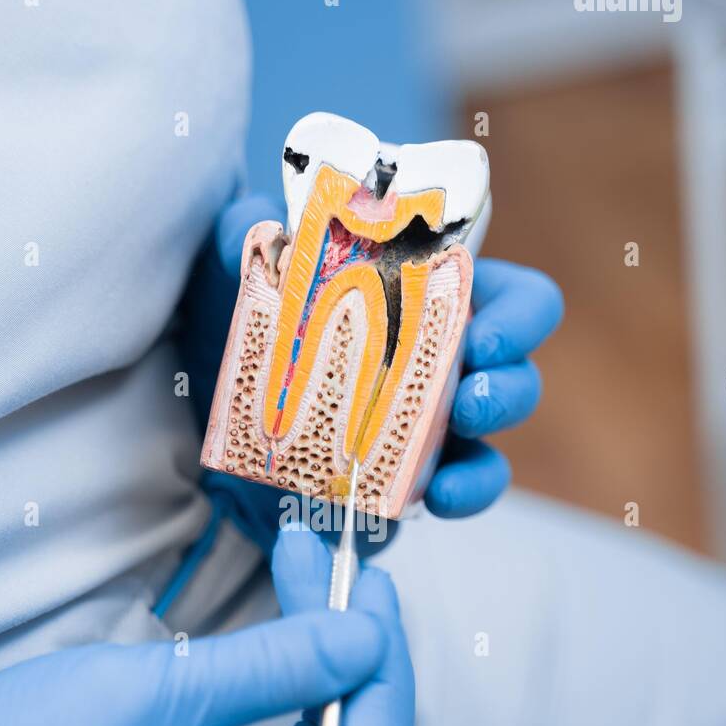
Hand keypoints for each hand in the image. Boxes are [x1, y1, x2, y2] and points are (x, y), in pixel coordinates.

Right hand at [0, 530, 413, 725]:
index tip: (371, 591)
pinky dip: (287, 677)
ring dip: (320, 653)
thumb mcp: (163, 696)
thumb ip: (277, 666)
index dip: (383, 675)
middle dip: (351, 652)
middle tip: (342, 565)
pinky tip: (290, 621)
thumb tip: (366, 635)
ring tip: (313, 569)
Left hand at [179, 196, 562, 546]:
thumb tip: (262, 226)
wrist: (204, 403)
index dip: (521, 315)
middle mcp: (445, 359)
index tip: (488, 337)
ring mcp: (429, 423)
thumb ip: (246, 235)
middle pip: (516, 375)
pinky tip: (431, 500)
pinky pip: (456, 491)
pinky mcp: (405, 479)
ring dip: (485, 457)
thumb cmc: (246, 319)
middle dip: (507, 390)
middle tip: (468, 402)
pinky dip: (457, 497)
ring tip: (447, 470)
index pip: (513, 298)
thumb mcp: (240, 267)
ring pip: (489, 445)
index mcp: (432, 296)